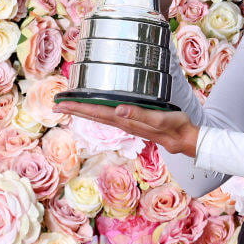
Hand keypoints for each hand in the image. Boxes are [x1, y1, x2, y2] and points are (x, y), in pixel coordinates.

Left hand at [52, 101, 198, 156]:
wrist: (186, 140)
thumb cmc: (174, 127)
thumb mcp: (159, 119)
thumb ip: (139, 115)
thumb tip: (118, 110)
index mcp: (126, 121)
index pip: (97, 113)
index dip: (79, 107)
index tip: (62, 104)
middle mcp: (123, 123)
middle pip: (94, 115)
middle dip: (75, 109)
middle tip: (57, 104)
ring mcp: (127, 123)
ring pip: (100, 116)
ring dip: (84, 111)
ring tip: (70, 106)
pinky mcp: (133, 122)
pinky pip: (110, 116)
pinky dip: (98, 112)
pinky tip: (95, 109)